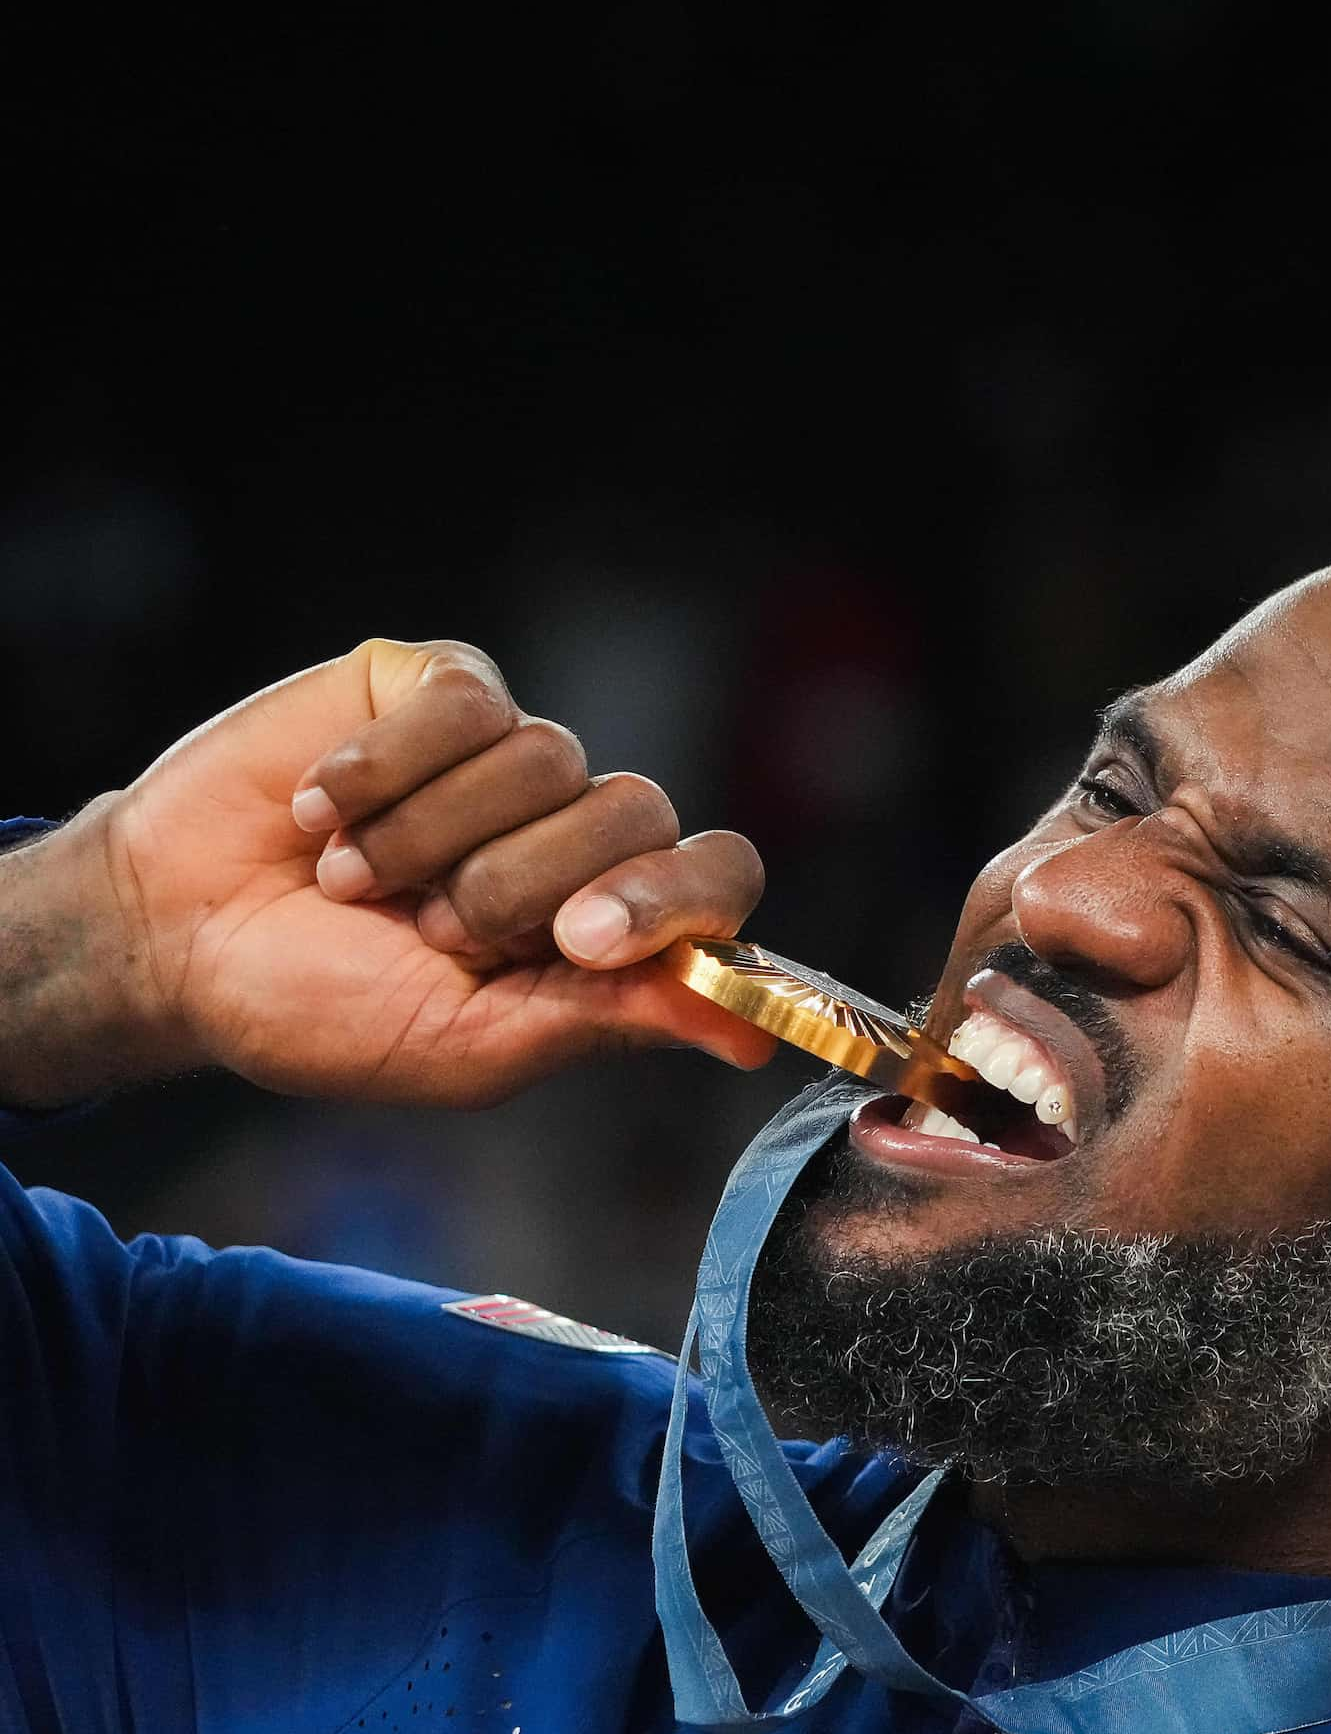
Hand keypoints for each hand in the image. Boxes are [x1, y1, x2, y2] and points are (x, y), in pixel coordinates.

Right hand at [16, 638, 774, 1108]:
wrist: (172, 940)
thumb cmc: (321, 1004)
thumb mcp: (470, 1044)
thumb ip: (612, 1018)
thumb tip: (755, 1031)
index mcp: (606, 921)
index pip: (716, 877)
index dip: (670, 901)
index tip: (578, 940)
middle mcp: (576, 829)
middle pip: (635, 814)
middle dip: (517, 886)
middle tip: (425, 929)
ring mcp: (513, 752)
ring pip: (547, 759)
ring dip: (427, 840)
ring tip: (350, 881)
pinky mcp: (440, 689)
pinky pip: (464, 706)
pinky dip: (381, 772)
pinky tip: (316, 811)